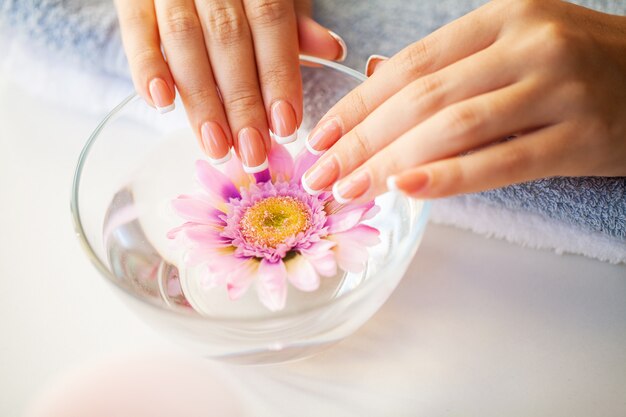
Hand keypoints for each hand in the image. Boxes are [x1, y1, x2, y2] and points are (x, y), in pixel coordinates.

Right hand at [114, 0, 345, 172]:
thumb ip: (295, 23)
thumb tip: (333, 50)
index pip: (270, 23)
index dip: (279, 76)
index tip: (286, 126)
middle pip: (228, 40)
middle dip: (242, 102)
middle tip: (252, 152)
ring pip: (184, 41)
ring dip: (201, 100)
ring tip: (216, 145)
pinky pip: (136, 30)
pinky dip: (146, 66)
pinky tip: (161, 103)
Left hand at [301, 0, 625, 201]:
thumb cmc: (577, 65)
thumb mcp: (513, 46)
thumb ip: (447, 64)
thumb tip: (374, 77)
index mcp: (502, 17)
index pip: (411, 64)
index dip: (358, 103)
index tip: (321, 136)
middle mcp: (528, 44)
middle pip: (422, 98)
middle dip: (361, 140)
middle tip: (322, 174)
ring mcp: (557, 88)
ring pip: (453, 129)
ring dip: (391, 163)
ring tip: (351, 189)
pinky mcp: (580, 136)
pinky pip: (500, 162)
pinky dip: (449, 179)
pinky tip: (406, 191)